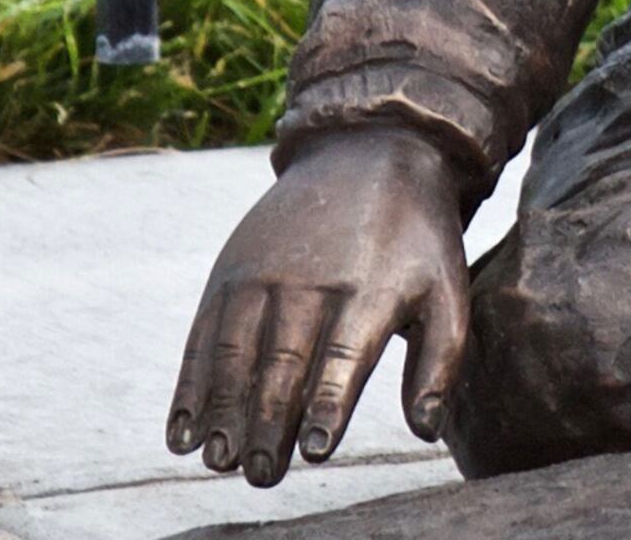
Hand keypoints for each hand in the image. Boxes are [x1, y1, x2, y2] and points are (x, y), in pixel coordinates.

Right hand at [168, 126, 472, 484]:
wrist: (368, 154)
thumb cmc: (416, 240)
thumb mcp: (447, 288)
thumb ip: (441, 359)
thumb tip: (425, 429)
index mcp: (371, 289)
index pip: (346, 356)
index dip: (329, 405)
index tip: (317, 451)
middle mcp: (311, 282)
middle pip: (284, 363)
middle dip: (269, 424)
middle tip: (262, 475)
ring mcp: (263, 275)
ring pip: (237, 353)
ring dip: (224, 411)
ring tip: (219, 461)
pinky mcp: (229, 273)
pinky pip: (204, 336)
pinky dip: (191, 385)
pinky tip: (183, 431)